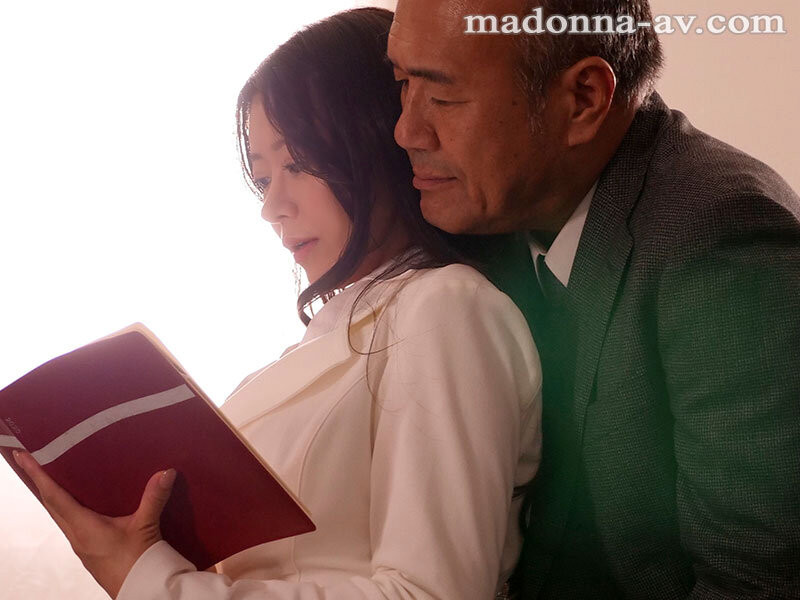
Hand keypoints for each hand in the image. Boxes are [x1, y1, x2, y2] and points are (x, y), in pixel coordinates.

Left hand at [13, 449, 175, 598]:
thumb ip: (154, 497)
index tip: (23, 457)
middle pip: (50, 504)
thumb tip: (165, 472)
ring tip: (51, 478)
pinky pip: (70, 523)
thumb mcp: (145, 526)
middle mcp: (77, 535)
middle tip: (32, 461)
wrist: (141, 592)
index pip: (54, 495)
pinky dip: (66, 508)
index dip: (37, 474)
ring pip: (59, 515)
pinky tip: (79, 504)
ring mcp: (81, 545)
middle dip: (39, 482)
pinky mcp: (90, 550)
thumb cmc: (137, 564)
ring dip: (51, 496)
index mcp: (83, 527)